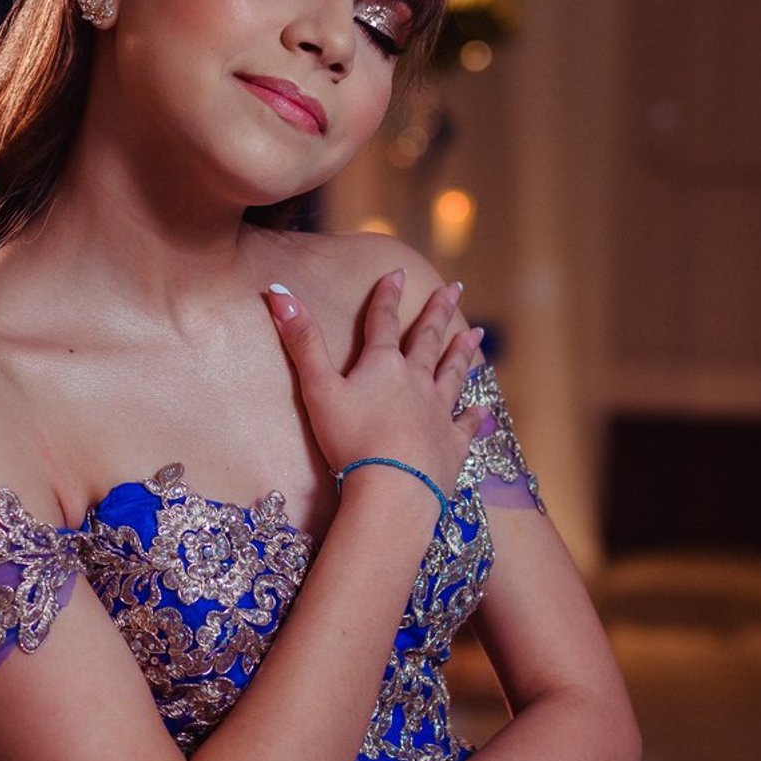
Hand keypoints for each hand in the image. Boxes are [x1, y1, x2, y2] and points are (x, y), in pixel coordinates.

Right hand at [265, 267, 479, 496]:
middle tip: (456, 288)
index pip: (384, 322)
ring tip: (476, 333)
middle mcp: (416, 381)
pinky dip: (474, 415)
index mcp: (383, 366)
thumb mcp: (317, 387)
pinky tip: (482, 408)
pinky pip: (466, 424)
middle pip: (429, 340)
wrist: (393, 488)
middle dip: (438, 312)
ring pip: (454, 374)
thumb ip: (301, 341)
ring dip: (463, 352)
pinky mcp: (451, 444)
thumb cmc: (350, 439)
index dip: (387, 296)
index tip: (399, 273)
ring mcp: (438, 412)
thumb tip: (278, 291)